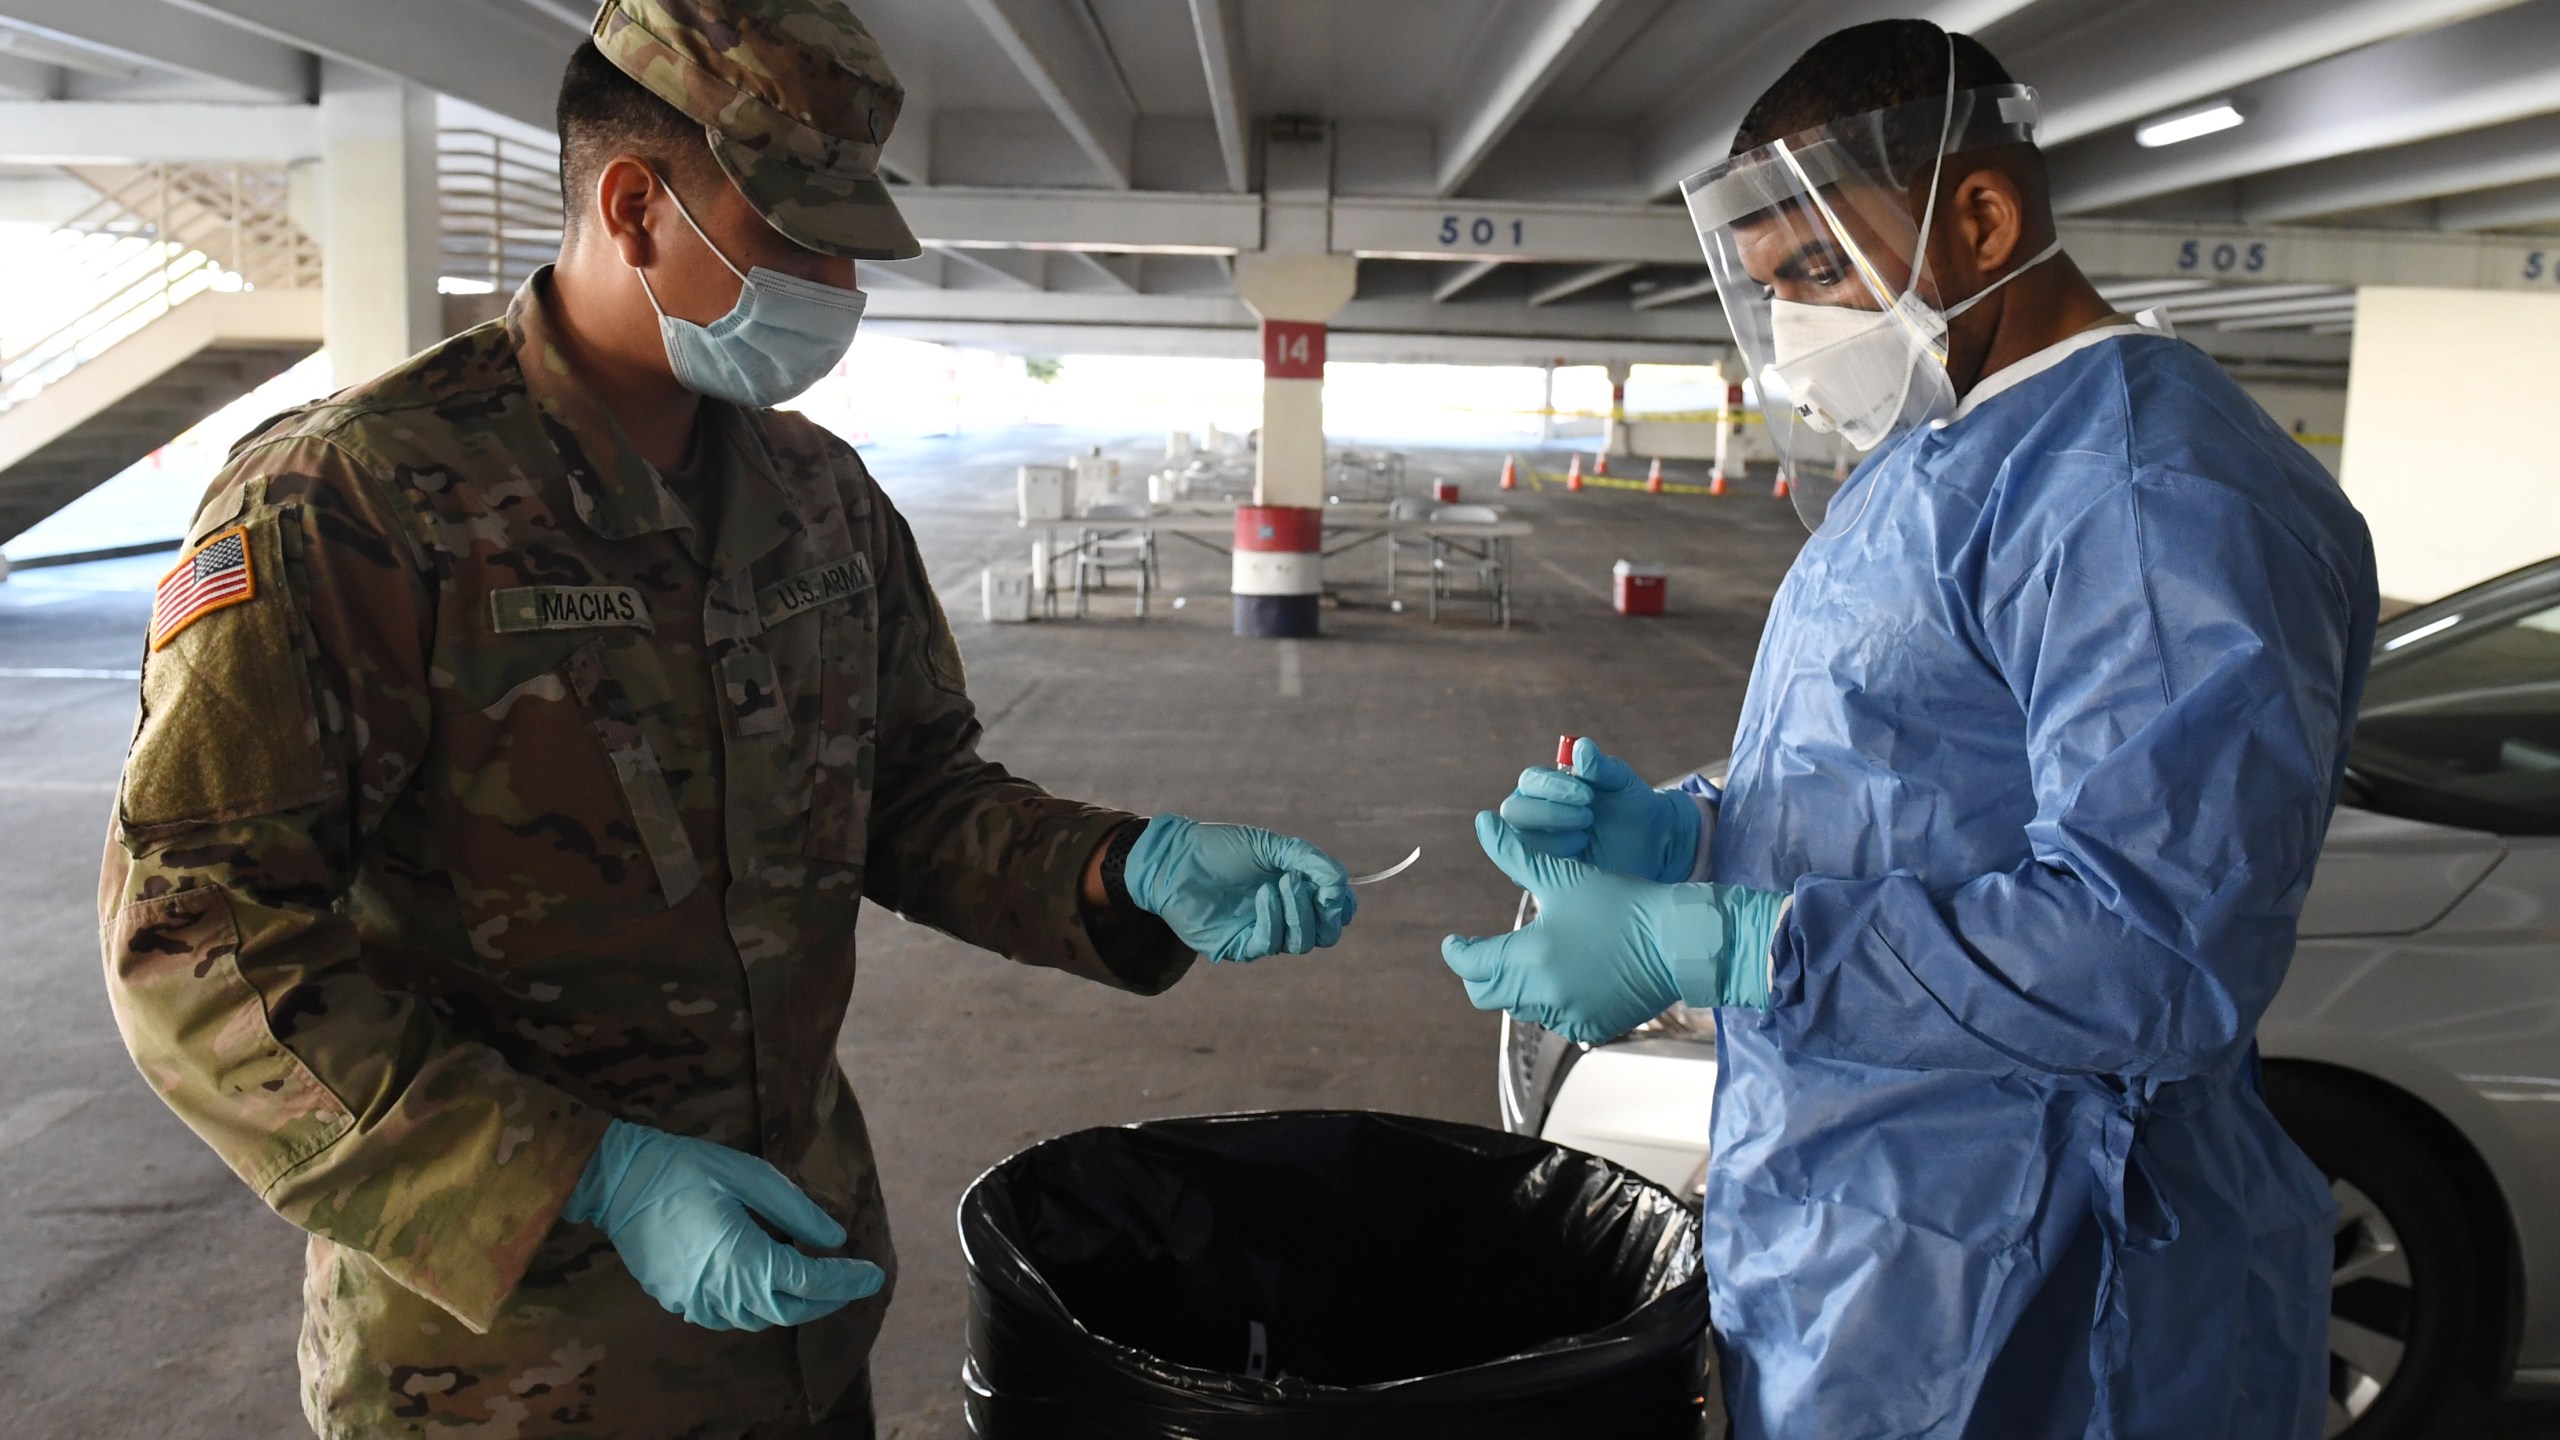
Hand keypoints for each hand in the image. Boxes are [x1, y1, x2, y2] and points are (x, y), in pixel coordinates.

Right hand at [564, 1120, 883, 1331]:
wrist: (618, 1180)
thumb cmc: (687, 1169)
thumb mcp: (751, 1176)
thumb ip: (797, 1211)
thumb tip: (835, 1238)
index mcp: (743, 1259)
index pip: (810, 1283)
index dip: (846, 1281)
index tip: (874, 1274)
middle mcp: (721, 1291)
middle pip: (789, 1310)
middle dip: (826, 1298)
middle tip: (853, 1280)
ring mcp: (696, 1302)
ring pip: (760, 1318)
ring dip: (793, 1303)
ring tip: (817, 1280)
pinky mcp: (678, 1301)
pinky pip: (730, 1315)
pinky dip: (759, 1305)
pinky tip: (768, 1281)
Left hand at [1123, 815, 1356, 961]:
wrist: (1176, 859)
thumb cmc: (1222, 849)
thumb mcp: (1273, 846)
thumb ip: (1311, 861)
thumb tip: (1342, 883)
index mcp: (1296, 891)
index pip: (1336, 912)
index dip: (1342, 904)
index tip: (1335, 888)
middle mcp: (1284, 916)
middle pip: (1325, 934)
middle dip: (1323, 912)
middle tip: (1303, 883)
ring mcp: (1263, 933)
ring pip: (1301, 942)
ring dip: (1296, 911)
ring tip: (1278, 882)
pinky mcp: (1240, 946)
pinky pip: (1269, 944)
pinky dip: (1272, 918)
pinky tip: (1263, 895)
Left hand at [1441, 812, 1785, 1043]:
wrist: (1678, 940)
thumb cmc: (1620, 903)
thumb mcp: (1562, 876)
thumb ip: (1514, 855)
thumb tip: (1483, 824)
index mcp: (1530, 958)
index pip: (1472, 965)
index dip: (1458, 952)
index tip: (1455, 942)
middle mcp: (1544, 995)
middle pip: (1489, 994)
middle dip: (1482, 973)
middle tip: (1485, 952)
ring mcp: (1570, 1017)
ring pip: (1522, 1007)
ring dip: (1518, 986)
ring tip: (1530, 958)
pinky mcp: (1594, 1028)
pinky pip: (1557, 1020)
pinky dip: (1552, 1001)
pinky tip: (1565, 976)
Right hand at [1496, 737, 1702, 882]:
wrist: (1648, 840)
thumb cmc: (1631, 803)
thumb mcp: (1621, 782)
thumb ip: (1600, 766)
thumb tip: (1581, 746)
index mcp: (1547, 783)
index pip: (1531, 781)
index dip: (1553, 787)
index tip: (1587, 795)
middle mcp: (1535, 807)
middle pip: (1514, 810)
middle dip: (1549, 814)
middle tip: (1588, 817)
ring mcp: (1537, 837)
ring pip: (1521, 837)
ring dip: (1553, 837)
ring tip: (1587, 835)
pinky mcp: (1544, 863)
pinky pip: (1532, 863)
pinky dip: (1556, 855)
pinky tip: (1582, 849)